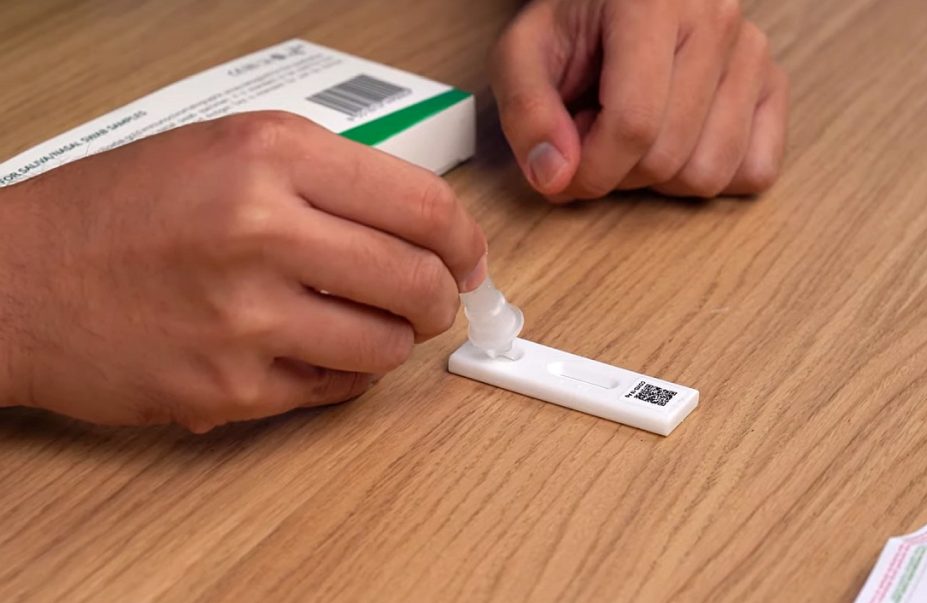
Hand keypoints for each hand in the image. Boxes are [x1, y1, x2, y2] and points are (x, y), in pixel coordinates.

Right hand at [0, 112, 486, 431]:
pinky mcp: (230, 389)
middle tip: (431, 299)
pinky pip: (336, 390)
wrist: (13, 281)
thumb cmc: (113, 214)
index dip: (463, 240)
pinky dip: (342, 374)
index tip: (468, 257)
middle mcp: (263, 229)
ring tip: (361, 324)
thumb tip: (423, 225)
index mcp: (270, 155)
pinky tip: (310, 351)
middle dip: (441, 297)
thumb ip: (327, 178)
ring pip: (388, 346)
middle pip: (419, 280)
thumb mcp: (225, 150)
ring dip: (392, 340)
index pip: (424, 204)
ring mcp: (248, 317)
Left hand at [491, 0, 788, 200]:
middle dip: (617, 173)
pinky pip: (755, 170)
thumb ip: (526, 111)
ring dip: (660, 179)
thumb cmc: (574, 23)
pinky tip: (677, 142)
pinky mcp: (774, 83)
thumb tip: (555, 178)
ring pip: (710, 173)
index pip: (633, 125)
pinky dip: (710, 176)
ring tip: (633, 134)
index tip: (562, 176)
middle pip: (668, 157)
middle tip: (594, 136)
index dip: (591, 172)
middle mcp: (717, 19)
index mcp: (652, 3)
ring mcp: (753, 52)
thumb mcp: (524, 53)